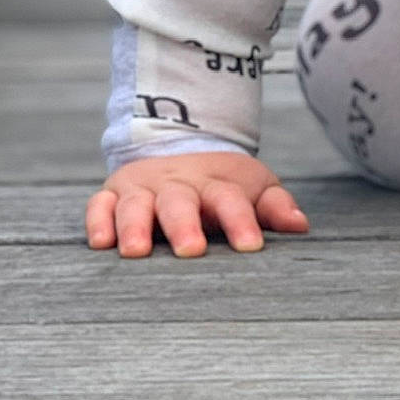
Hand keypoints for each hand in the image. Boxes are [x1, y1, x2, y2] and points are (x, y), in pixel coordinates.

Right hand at [85, 152, 309, 258]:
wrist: (181, 148)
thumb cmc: (224, 185)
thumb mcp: (255, 187)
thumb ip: (275, 206)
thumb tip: (300, 224)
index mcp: (217, 184)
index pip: (231, 201)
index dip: (242, 222)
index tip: (251, 246)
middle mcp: (178, 184)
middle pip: (180, 203)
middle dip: (184, 226)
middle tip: (190, 250)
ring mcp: (144, 188)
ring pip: (136, 205)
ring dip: (134, 226)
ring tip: (135, 252)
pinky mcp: (114, 192)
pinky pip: (101, 204)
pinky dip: (99, 221)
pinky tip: (101, 243)